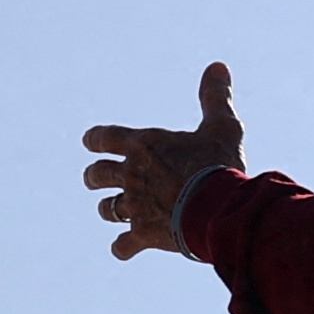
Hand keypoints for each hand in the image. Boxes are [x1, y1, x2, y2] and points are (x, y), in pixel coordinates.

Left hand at [85, 63, 246, 258]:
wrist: (219, 208)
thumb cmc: (220, 165)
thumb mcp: (223, 127)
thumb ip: (215, 97)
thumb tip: (217, 65)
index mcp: (144, 146)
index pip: (104, 138)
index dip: (95, 139)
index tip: (90, 142)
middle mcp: (131, 175)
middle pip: (97, 174)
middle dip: (95, 176)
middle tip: (94, 179)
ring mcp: (135, 206)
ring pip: (106, 209)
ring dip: (108, 209)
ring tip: (111, 211)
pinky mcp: (144, 234)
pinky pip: (123, 245)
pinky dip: (123, 247)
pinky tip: (125, 248)